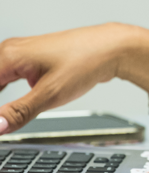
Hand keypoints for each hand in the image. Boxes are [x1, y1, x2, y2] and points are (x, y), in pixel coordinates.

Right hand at [0, 24, 141, 132]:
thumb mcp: (51, 94)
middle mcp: (10, 51)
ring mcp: (20, 54)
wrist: (113, 48)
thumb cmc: (86, 62)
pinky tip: (6, 107)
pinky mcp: (30, 60)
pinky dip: (1, 91)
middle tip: (2, 123)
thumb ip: (19, 112)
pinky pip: (4, 76)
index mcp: (8, 56)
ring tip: (5, 118)